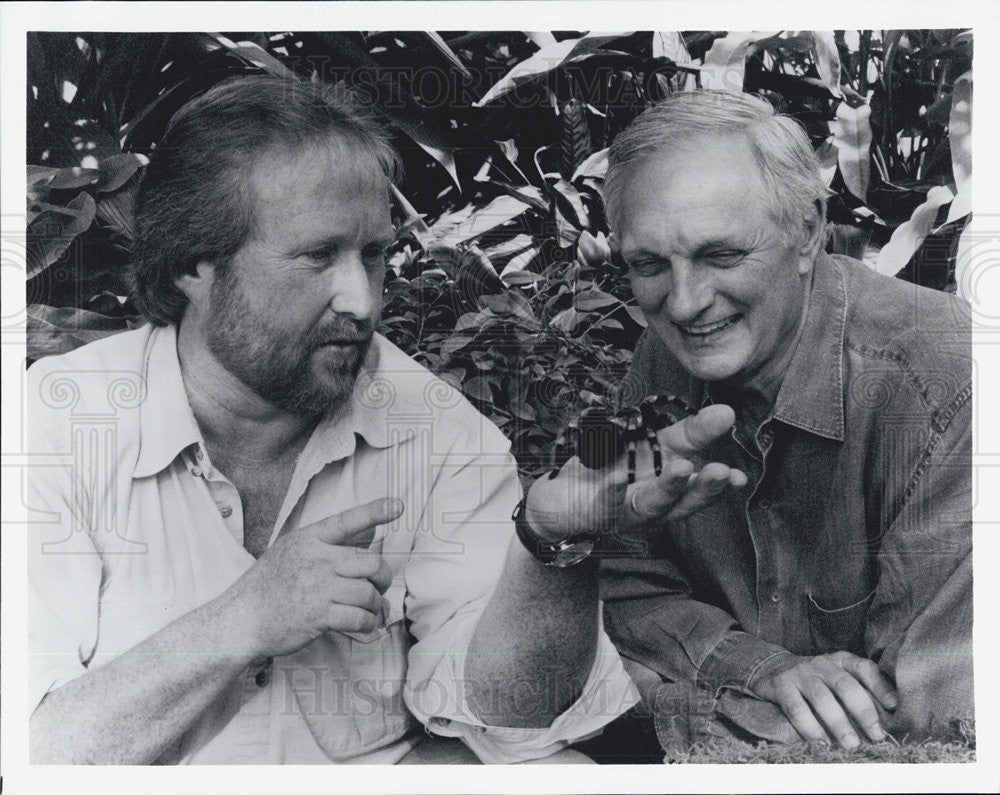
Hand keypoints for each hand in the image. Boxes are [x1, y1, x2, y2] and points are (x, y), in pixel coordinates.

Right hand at [219, 498, 400, 658]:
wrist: (241, 620)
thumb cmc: (268, 587)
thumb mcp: (290, 552)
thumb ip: (323, 545)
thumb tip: (366, 539)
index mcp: (309, 540)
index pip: (347, 521)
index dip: (374, 511)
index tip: (397, 505)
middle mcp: (317, 560)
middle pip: (372, 564)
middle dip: (383, 579)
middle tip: (379, 588)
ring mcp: (318, 588)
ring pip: (369, 593)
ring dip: (375, 606)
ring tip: (370, 612)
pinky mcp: (319, 615)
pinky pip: (359, 618)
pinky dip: (368, 624)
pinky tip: (364, 625)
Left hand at [525, 404, 746, 540]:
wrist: (565, 495)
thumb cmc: (615, 466)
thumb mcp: (653, 443)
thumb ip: (689, 432)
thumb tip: (728, 412)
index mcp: (671, 482)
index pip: (698, 478)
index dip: (719, 481)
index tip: (739, 476)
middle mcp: (655, 501)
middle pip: (683, 500)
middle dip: (703, 488)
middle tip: (720, 473)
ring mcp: (627, 510)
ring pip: (652, 505)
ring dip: (668, 489)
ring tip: (681, 469)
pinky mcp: (599, 513)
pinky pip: (606, 502)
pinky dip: (613, 492)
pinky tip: (617, 478)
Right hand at [749, 650, 897, 747]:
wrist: (771, 668)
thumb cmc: (815, 680)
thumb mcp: (837, 677)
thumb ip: (860, 690)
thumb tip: (890, 715)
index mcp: (840, 661)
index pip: (864, 668)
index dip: (880, 686)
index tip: (893, 706)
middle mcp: (822, 664)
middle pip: (845, 685)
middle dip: (863, 712)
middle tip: (875, 735)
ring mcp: (800, 673)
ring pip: (822, 698)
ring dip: (839, 723)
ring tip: (851, 744)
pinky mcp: (781, 685)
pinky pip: (797, 709)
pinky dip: (810, 728)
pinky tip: (821, 743)